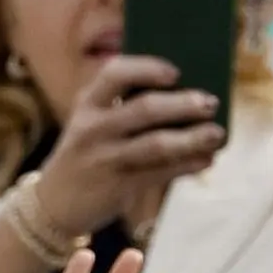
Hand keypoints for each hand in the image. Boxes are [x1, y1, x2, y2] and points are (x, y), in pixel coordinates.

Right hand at [34, 58, 222, 236]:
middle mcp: (93, 127)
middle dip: (182, 104)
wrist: (55, 203)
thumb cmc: (88, 154)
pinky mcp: (118, 186)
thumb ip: (125, 108)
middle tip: (211, 103)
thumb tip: (185, 96)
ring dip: (192, 138)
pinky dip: (187, 165)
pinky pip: (160, 172)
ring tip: (217, 134)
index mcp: (87, 103)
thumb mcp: (93, 124)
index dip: (147, 68)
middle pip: (144, 108)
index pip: (115, 73)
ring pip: (156, 144)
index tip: (176, 71)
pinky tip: (206, 159)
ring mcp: (105, 158)